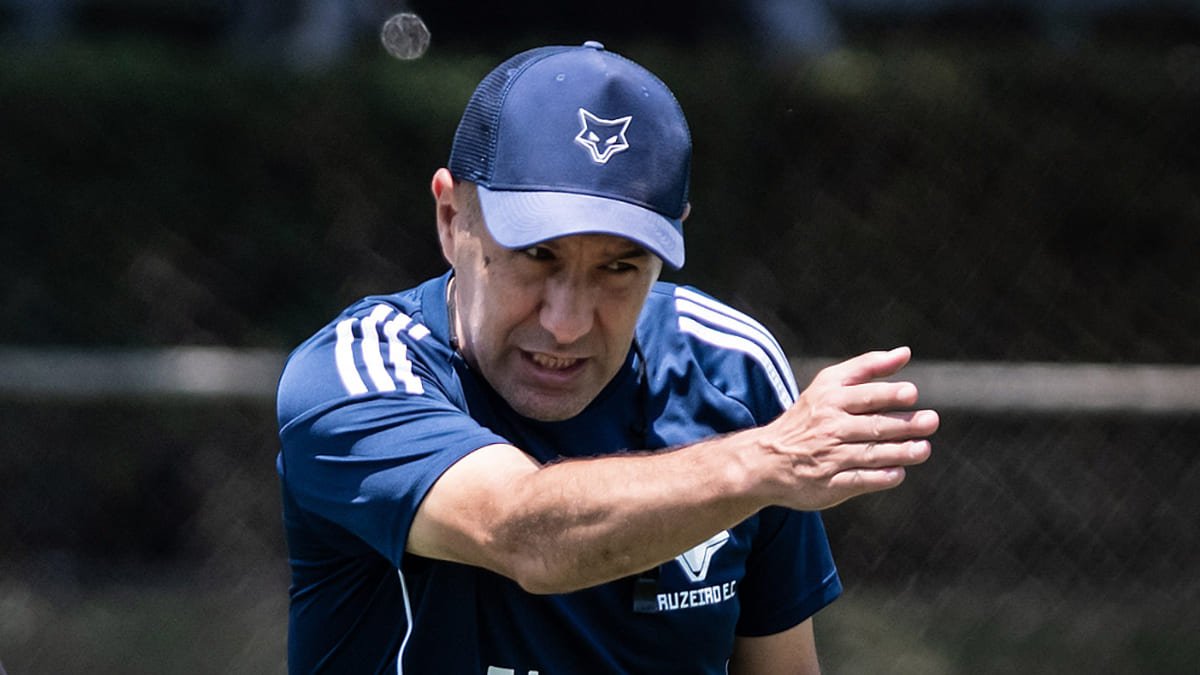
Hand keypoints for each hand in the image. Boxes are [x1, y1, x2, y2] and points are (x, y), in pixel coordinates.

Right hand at [755, 346, 937, 509]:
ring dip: (901, 452)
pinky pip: (861, 480)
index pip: (865, 396)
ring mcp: (830, 457)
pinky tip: (899, 473)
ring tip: (923, 449)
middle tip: (931, 421)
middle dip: (904, 424)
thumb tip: (905, 353)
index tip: (911, 394)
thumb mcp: (828, 384)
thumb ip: (867, 367)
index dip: (889, 394)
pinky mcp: (830, 484)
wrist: (767, 460)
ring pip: (871, 454)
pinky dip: (881, 477)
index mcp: (831, 400)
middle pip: (874, 426)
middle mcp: (830, 428)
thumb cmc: (808, 417)